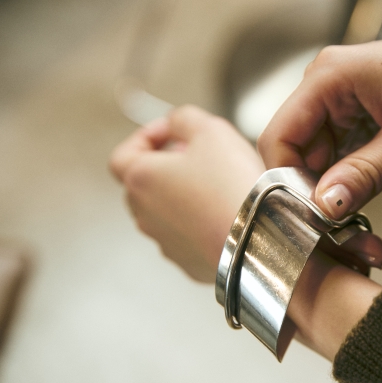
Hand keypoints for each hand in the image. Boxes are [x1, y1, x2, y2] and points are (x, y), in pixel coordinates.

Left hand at [110, 105, 381, 360]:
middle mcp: (145, 215)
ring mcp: (166, 243)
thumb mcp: (210, 130)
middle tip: (199, 156)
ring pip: (167, 213)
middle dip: (168, 167)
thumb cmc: (232, 185)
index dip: (145, 138)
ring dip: (185, 196)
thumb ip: (183, 118)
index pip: (122, 156)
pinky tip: (227, 214)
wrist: (259, 240)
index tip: (171, 133)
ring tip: (218, 185)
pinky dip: (201, 223)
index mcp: (141, 179)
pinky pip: (188, 237)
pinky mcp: (188, 264)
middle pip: (145, 185)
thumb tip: (175, 124)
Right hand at [258, 0, 381, 218]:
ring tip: (358, 206)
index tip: (311, 216)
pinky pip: (335, 149)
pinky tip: (366, 187)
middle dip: (312, 187)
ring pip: (313, 154)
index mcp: (329, 77)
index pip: (279, 138)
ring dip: (331, 184)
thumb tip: (324, 206)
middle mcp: (324, 83)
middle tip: (340, 222)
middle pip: (293, 149)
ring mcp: (338, 96)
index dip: (288, 181)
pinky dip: (346, 174)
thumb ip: (367, 173)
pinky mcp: (352, 109)